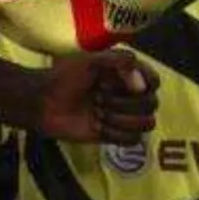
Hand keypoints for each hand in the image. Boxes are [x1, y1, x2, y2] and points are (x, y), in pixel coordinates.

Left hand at [40, 49, 157, 143]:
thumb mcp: (89, 60)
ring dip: (120, 118)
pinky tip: (97, 126)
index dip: (144, 82)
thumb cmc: (65, 77)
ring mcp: (123, 117)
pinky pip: (132, 139)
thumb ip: (119, 61)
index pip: (154, 81)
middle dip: (123, 101)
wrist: (44, 101)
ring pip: (146, 123)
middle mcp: (130, 96)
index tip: (121, 79)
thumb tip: (141, 81)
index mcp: (127, 75)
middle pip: (151, 104)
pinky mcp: (114, 135)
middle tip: (98, 96)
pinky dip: (115, 133)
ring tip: (97, 111)